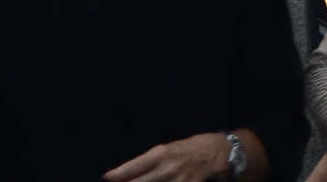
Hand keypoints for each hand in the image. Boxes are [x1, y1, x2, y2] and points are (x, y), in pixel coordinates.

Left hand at [102, 139, 242, 181]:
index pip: (133, 167)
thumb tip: (132, 174)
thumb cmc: (192, 147)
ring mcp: (176, 181)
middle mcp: (166, 168)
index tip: (107, 178)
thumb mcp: (170, 148)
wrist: (219, 152)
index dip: (118, 174)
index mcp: (161, 153)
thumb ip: (152, 161)